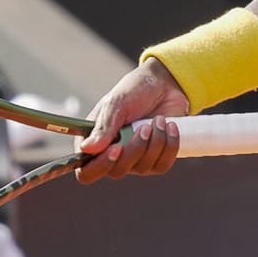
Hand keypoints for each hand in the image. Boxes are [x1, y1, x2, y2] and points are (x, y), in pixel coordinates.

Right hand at [73, 57, 191, 182]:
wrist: (164, 84)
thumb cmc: (135, 91)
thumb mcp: (116, 103)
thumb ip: (103, 127)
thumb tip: (87, 149)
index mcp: (95, 143)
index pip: (87, 172)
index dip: (101, 166)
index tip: (116, 148)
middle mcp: (113, 156)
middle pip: (118, 172)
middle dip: (135, 148)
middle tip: (145, 127)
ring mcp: (136, 160)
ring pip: (143, 168)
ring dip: (155, 142)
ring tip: (158, 120)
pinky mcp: (157, 159)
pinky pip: (162, 165)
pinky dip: (169, 145)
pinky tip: (170, 126)